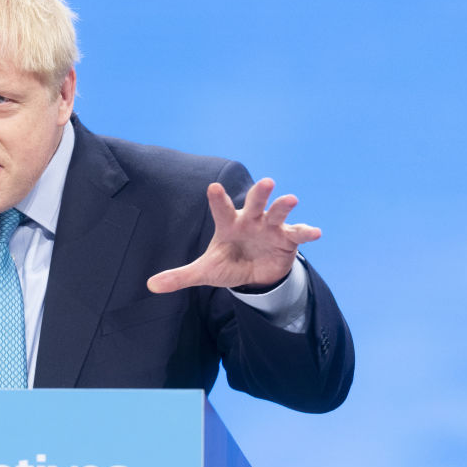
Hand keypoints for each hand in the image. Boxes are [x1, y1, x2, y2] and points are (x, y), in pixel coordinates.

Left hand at [147, 178, 319, 293]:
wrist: (254, 275)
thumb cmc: (228, 264)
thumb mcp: (205, 271)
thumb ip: (180, 276)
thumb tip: (150, 285)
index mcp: (229, 224)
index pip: (221, 209)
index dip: (217, 199)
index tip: (213, 188)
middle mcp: (251, 220)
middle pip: (255, 204)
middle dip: (259, 194)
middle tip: (265, 182)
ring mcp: (271, 227)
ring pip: (277, 213)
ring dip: (283, 206)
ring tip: (291, 198)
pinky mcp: (288, 239)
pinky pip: (298, 233)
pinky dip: (306, 232)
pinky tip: (316, 232)